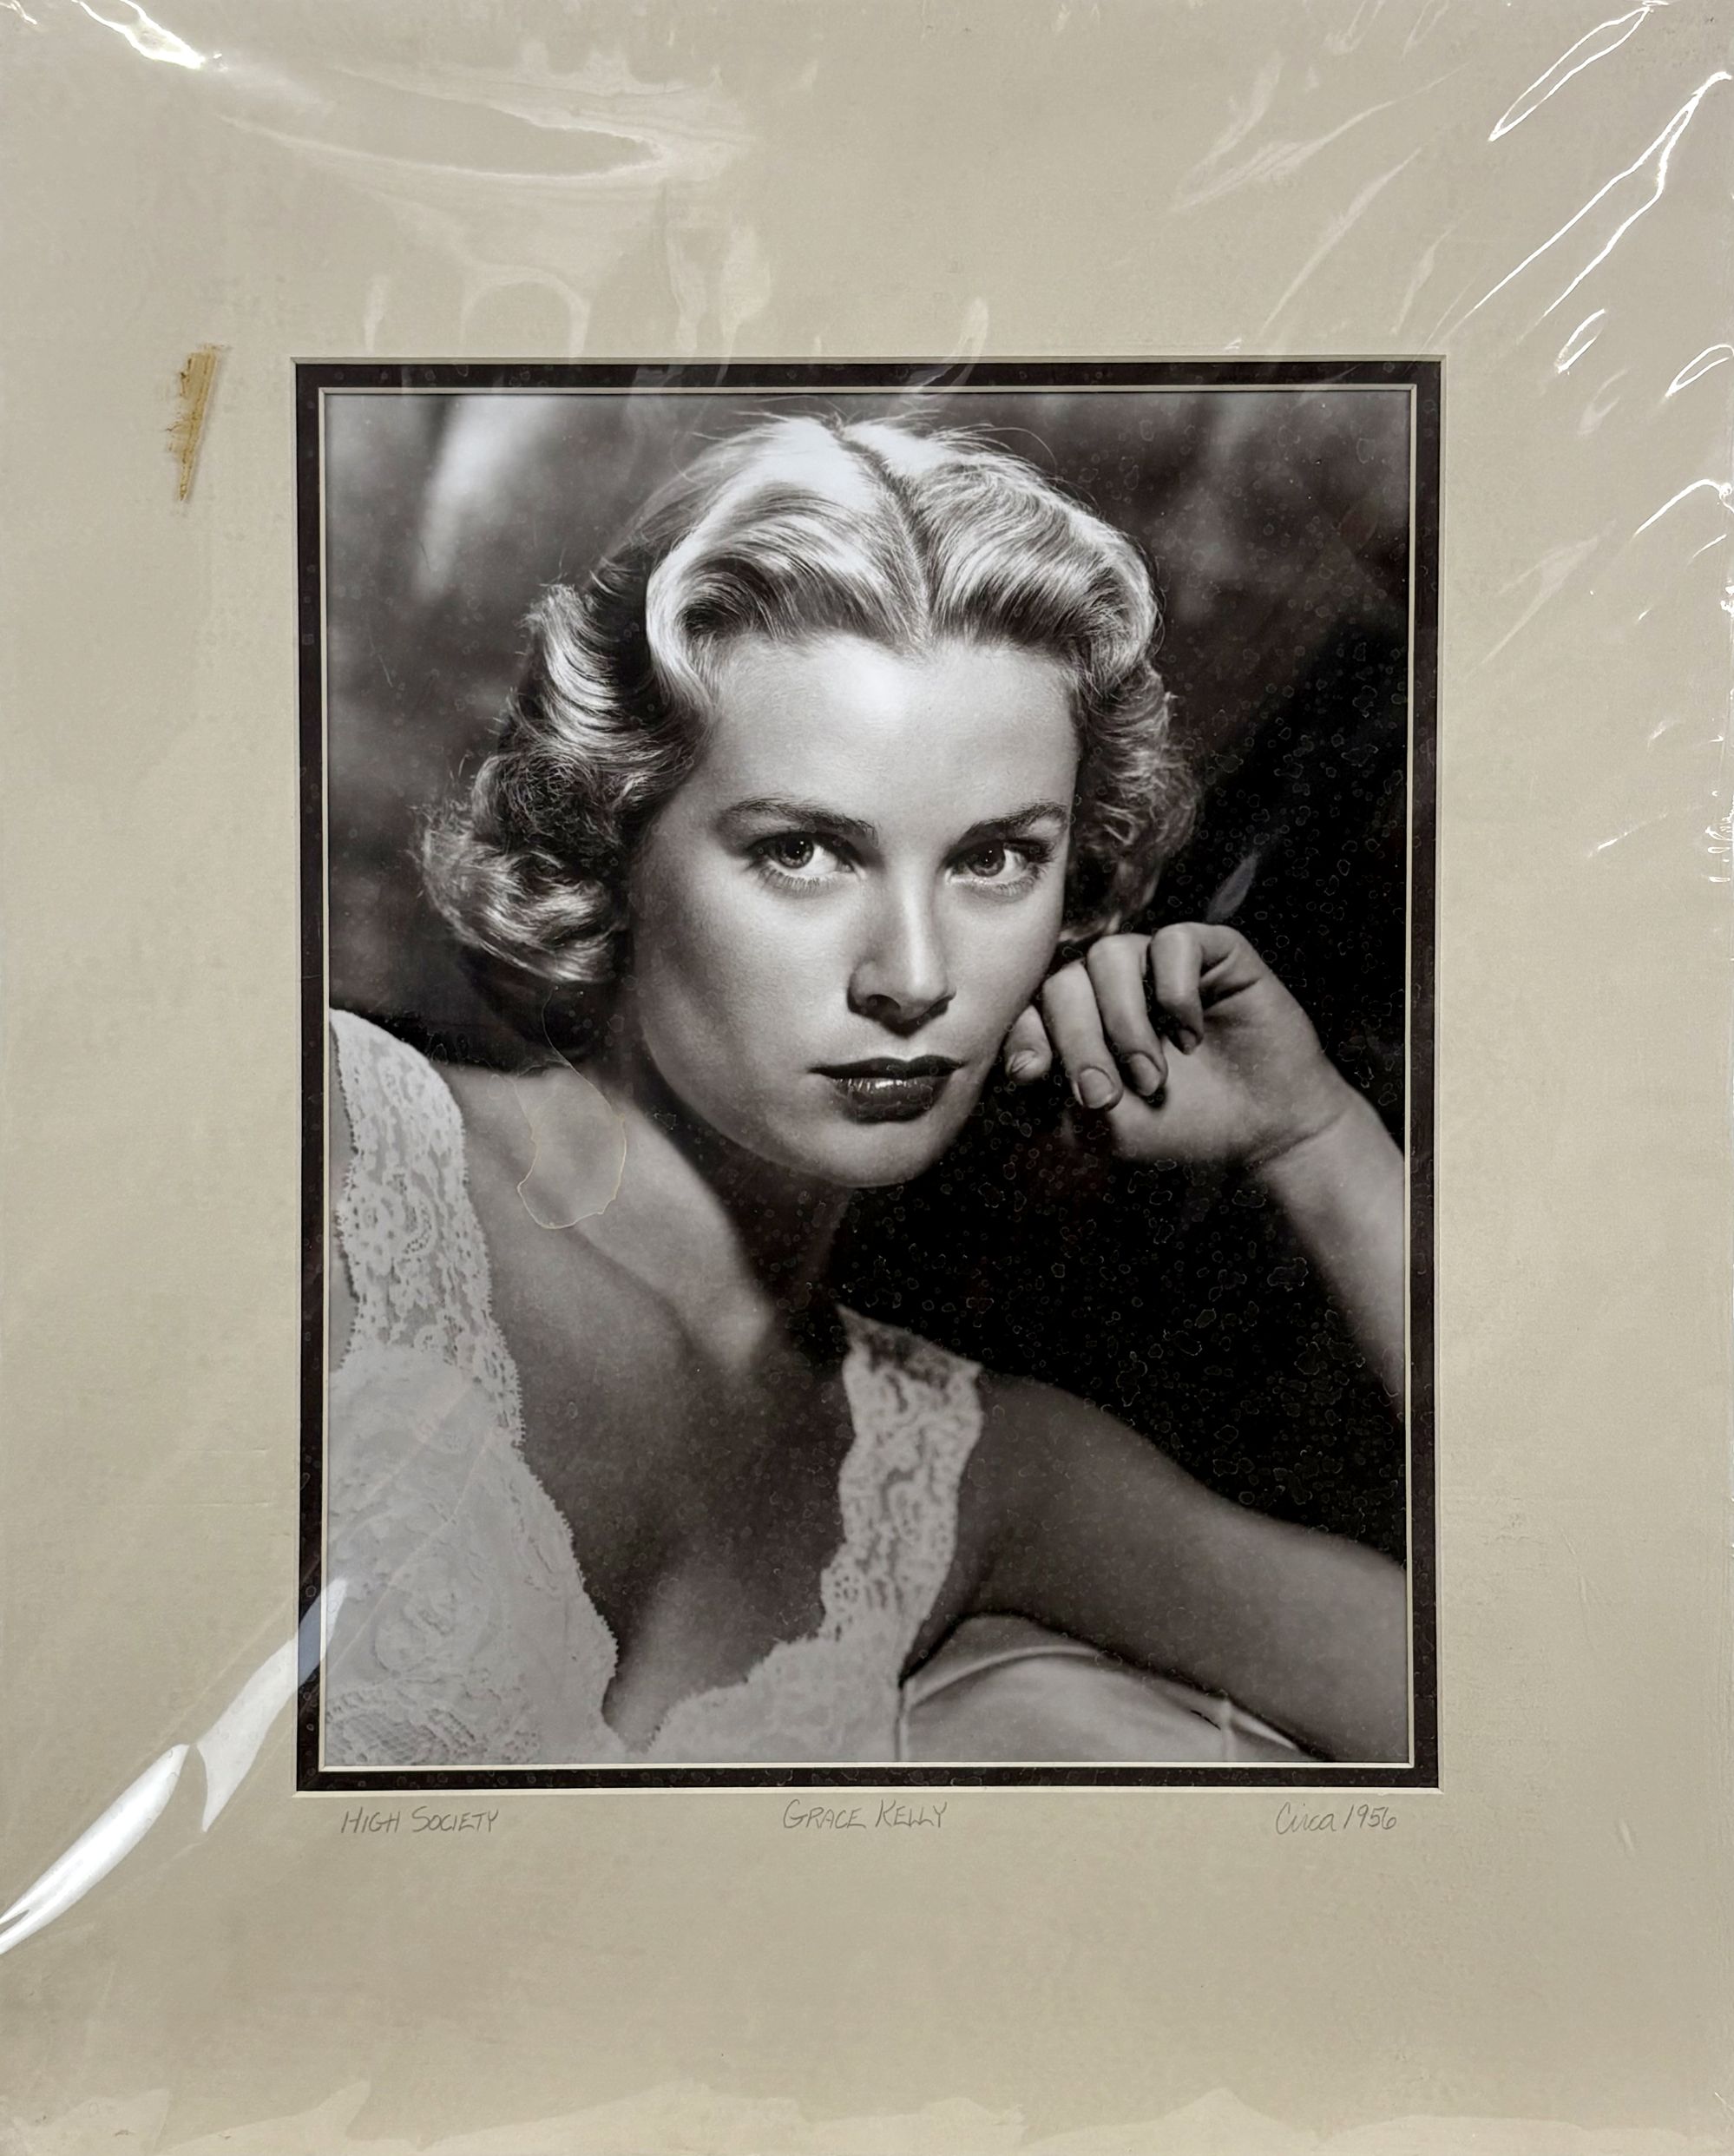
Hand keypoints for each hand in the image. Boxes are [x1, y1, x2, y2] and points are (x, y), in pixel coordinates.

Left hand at [1002, 923, 1354, 1170]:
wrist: (1265, 1129)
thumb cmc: (1183, 1126)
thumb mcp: (1108, 1128)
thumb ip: (1058, 1097)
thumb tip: (1015, 1067)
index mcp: (1080, 1022)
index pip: (1030, 1008)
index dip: (1024, 1035)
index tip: (1032, 1075)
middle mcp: (1112, 986)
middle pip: (1063, 982)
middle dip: (1077, 1042)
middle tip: (1106, 1096)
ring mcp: (1158, 964)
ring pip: (1109, 954)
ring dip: (1123, 1021)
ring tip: (1152, 1074)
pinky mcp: (1211, 950)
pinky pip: (1172, 941)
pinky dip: (1175, 991)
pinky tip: (1192, 1034)